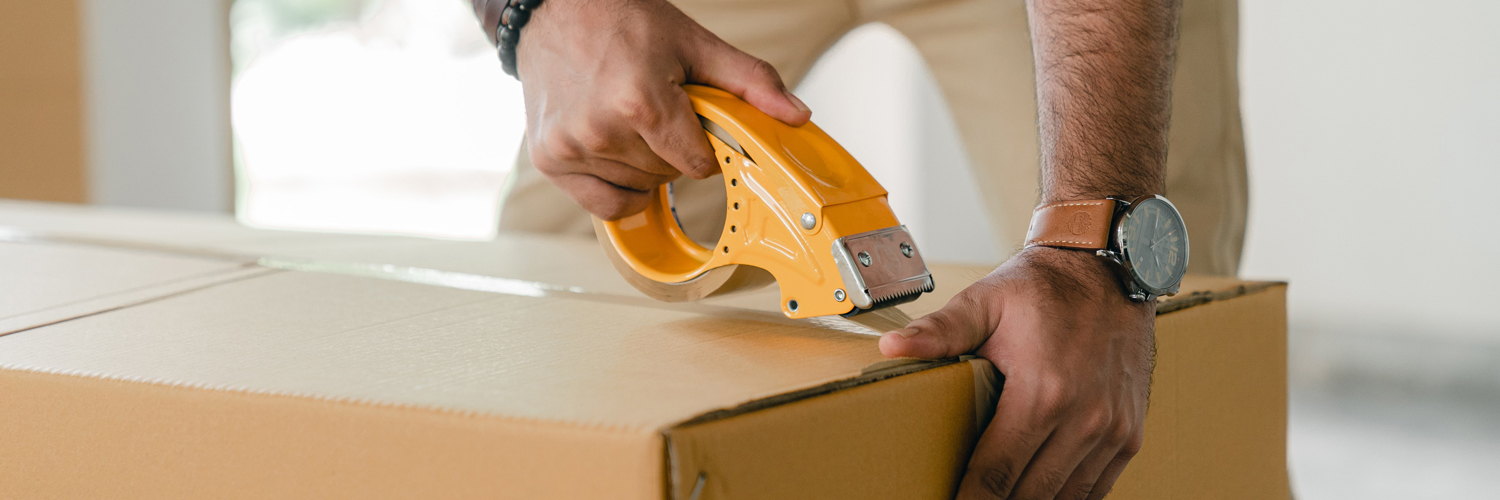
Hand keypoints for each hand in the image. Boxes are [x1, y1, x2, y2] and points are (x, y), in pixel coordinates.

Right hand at [514, 0, 810, 219]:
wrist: (553, 7)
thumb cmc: (621, 19)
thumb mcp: (695, 43)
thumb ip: (750, 83)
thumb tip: (797, 115)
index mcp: (641, 102)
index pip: (698, 164)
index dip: (703, 146)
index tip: (691, 120)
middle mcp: (601, 130)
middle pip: (668, 177)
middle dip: (672, 150)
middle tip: (656, 109)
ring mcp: (571, 148)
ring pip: (638, 188)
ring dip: (643, 164)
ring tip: (628, 118)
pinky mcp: (549, 159)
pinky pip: (602, 205)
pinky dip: (617, 188)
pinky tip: (615, 153)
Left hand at [880, 247, 1153, 499]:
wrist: (1110, 269)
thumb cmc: (1042, 287)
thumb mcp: (985, 301)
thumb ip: (939, 332)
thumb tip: (891, 347)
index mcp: (1043, 391)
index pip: (996, 472)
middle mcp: (1084, 418)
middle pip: (1030, 494)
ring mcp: (1111, 429)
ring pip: (1066, 497)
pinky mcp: (1129, 433)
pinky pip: (1098, 488)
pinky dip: (1068, 498)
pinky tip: (1040, 496)